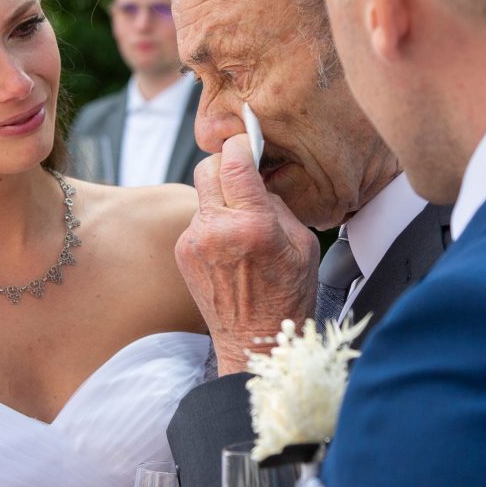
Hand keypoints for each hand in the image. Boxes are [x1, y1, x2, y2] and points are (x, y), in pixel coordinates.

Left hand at [177, 134, 320, 374]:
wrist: (255, 342)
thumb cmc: (288, 296)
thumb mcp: (303, 244)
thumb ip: (277, 205)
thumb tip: (256, 179)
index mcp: (253, 226)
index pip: (233, 163)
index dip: (240, 146)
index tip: (247, 144)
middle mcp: (217, 230)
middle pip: (206, 168)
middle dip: (224, 166)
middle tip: (242, 178)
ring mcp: (194, 242)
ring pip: (202, 195)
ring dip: (220, 199)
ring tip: (241, 227)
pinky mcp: (183, 253)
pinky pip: (197, 220)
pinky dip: (212, 224)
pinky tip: (229, 248)